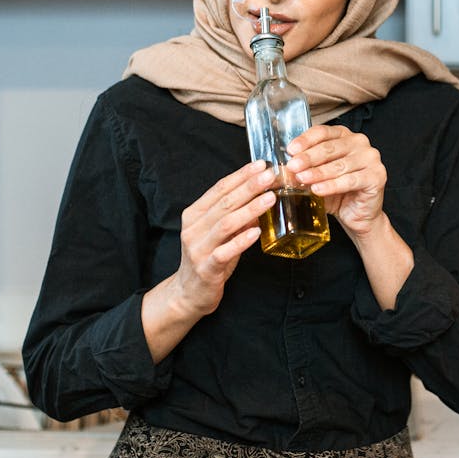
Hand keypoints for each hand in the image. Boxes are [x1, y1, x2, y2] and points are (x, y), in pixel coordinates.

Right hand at [168, 160, 275, 318]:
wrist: (188, 292)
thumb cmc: (208, 258)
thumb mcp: (220, 233)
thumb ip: (237, 215)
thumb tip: (263, 196)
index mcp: (194, 214)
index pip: (219, 188)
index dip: (241, 175)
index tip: (261, 165)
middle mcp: (192, 228)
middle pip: (224, 202)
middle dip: (249, 187)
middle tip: (270, 176)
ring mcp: (198, 248)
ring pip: (226, 224)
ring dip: (250, 209)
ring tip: (270, 198)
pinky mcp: (206, 268)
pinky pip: (225, 252)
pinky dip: (241, 241)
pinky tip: (257, 232)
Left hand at [286, 125, 387, 238]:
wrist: (357, 215)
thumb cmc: (337, 193)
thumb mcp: (315, 178)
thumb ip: (301, 170)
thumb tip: (280, 171)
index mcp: (344, 135)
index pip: (323, 132)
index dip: (305, 140)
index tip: (290, 150)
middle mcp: (359, 142)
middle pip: (329, 147)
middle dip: (308, 158)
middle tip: (292, 166)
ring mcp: (371, 158)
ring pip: (339, 165)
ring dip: (318, 173)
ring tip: (301, 179)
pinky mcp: (377, 176)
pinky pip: (350, 180)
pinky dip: (332, 185)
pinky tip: (317, 190)